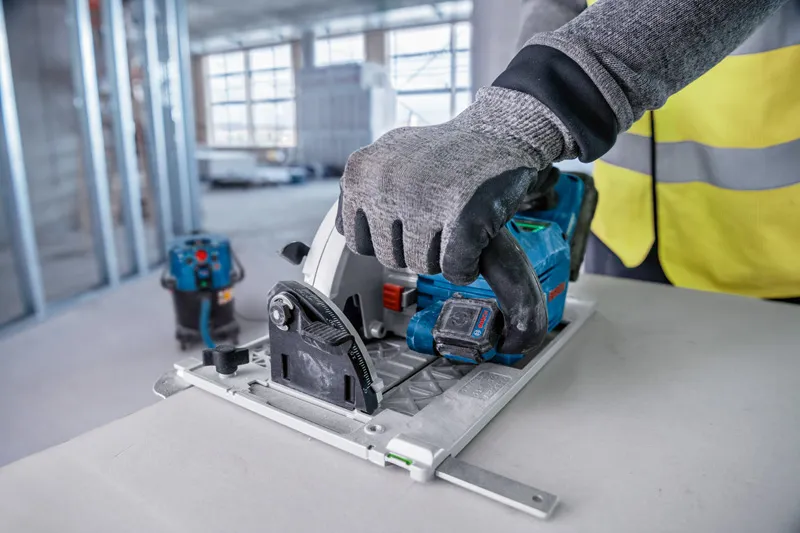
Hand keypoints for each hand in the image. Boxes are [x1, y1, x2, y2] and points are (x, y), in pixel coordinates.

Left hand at [336, 87, 570, 283]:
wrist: (501, 131)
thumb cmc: (447, 153)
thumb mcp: (391, 159)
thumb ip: (365, 193)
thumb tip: (347, 231)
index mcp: (360, 171)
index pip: (355, 240)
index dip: (388, 236)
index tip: (408, 217)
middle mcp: (385, 183)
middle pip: (389, 257)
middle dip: (416, 246)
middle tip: (438, 214)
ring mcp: (423, 199)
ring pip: (421, 264)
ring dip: (443, 254)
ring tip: (455, 217)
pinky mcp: (463, 216)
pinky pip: (455, 269)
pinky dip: (469, 263)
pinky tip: (475, 234)